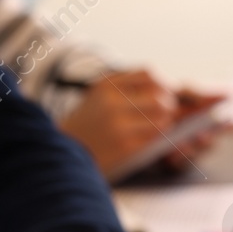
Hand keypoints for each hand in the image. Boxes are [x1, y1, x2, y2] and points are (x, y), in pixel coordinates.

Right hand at [61, 71, 218, 179]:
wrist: (59, 157)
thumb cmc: (87, 130)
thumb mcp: (99, 100)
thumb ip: (129, 92)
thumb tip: (173, 95)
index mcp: (105, 85)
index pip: (148, 74)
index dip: (166, 85)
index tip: (172, 95)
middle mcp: (111, 99)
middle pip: (161, 94)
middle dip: (171, 105)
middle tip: (171, 115)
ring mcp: (118, 122)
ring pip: (163, 114)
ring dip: (168, 122)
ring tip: (162, 128)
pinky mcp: (125, 144)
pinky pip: (158, 136)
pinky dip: (163, 137)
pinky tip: (158, 141)